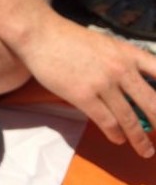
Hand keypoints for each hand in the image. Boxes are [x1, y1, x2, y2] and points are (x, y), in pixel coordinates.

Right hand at [21, 17, 155, 158]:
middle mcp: (121, 69)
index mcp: (128, 53)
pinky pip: (106, 120)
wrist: (40, 35)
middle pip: (152, 103)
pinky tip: (118, 139)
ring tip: (146, 150)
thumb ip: (120, 61)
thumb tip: (131, 84)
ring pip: (130, 118)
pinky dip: (115, 133)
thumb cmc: (67, 37)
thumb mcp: (104, 43)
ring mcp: (102, 83)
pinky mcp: (83, 95)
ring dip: (140, 138)